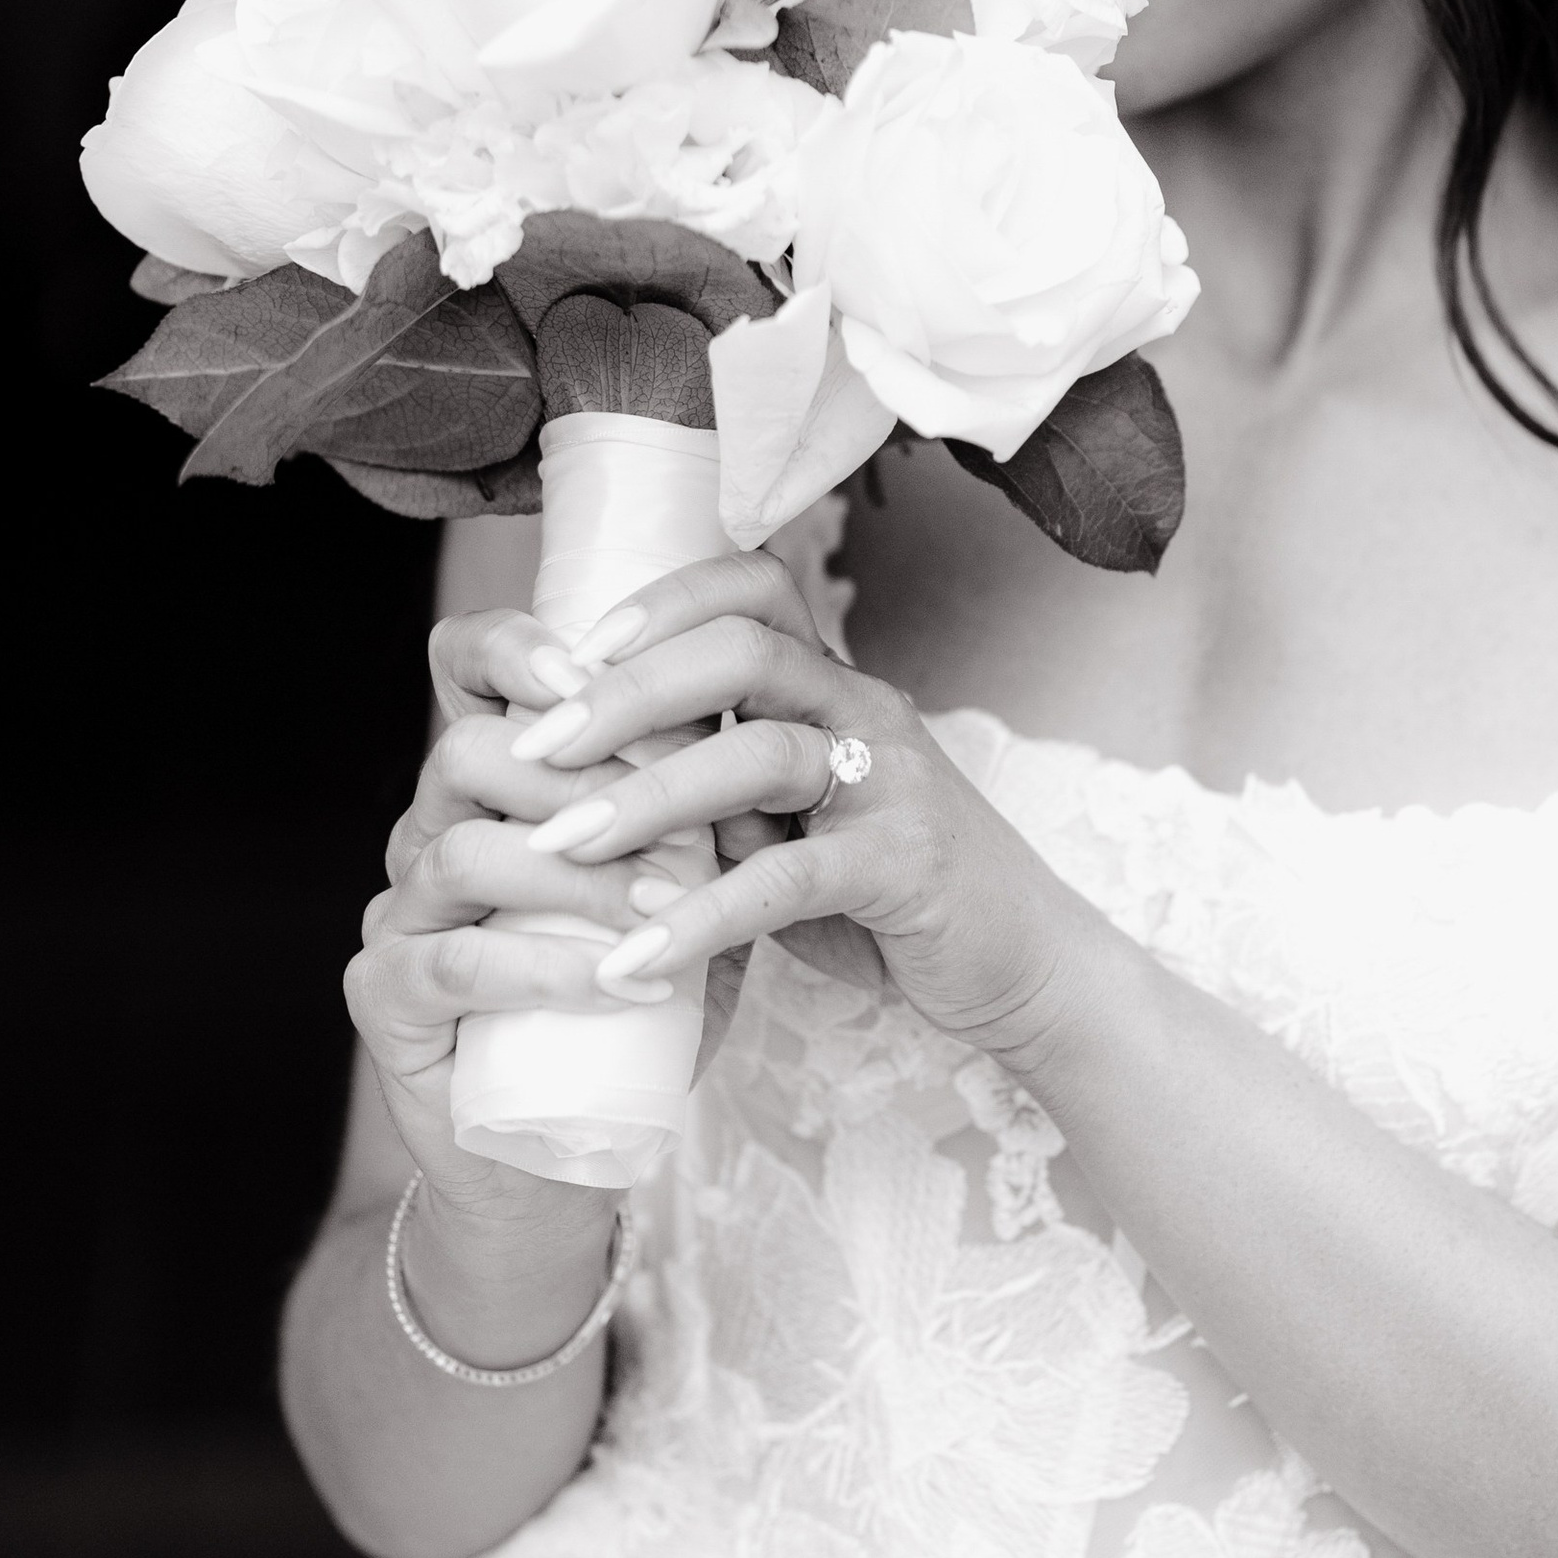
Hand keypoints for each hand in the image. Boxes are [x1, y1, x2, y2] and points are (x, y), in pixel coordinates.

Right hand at [345, 597, 709, 1245]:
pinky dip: (545, 970)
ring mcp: (397, 917)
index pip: (461, 673)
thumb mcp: (682, 902)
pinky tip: (621, 985)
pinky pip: (453, 964)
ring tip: (668, 913)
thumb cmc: (628, 1011)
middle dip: (582, 776)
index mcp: (484, 788)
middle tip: (686, 820)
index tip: (593, 668)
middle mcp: (425, 835)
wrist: (561, 1152)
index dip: (512, 650)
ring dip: (578, 878)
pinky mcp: (384, 999)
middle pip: (465, 752)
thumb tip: (782, 746)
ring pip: (461, 853)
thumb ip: (713, 825)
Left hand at [495, 553, 1105, 1060]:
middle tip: (534, 747)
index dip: (658, 603)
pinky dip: (700, 917)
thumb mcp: (791, 827)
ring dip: (647, 797)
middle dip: (626, 692)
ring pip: (760, 753)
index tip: (570, 656)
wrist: (1023, 966)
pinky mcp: (905, 866)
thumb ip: (715, 795)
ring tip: (557, 845)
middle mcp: (866, 709)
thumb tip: (588, 780)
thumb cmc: (889, 895)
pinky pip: (788, 879)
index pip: (749, 590)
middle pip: (742, 650)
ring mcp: (892, 782)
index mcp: (834, 684)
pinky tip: (634, 955)